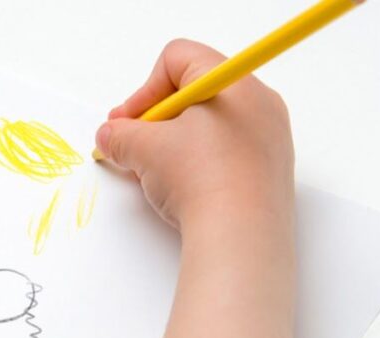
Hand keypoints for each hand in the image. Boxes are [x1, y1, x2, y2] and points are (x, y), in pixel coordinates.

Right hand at [94, 39, 293, 231]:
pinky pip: (227, 153)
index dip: (143, 90)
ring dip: (175, 143)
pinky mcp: (269, 171)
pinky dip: (199, 163)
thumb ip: (119, 135)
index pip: (177, 60)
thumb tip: (110, 137)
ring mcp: (269, 138)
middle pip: (194, 92)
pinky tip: (183, 190)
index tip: (126, 123)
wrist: (241, 236)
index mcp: (233, 81)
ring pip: (210, 125)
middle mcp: (259, 102)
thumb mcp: (143, 149)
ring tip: (157, 173)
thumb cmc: (201, 180)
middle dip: (156, 119)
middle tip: (134, 147)